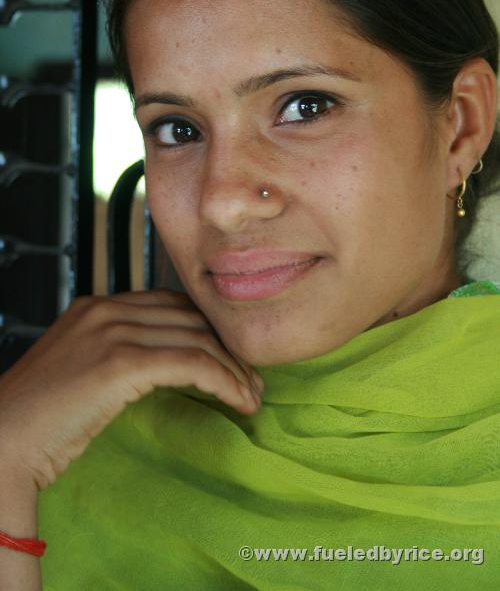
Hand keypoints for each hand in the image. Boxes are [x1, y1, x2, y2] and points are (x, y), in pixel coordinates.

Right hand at [0, 289, 262, 490]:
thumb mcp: (83, 368)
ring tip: (253, 396)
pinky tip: (239, 401)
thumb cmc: (41, 417)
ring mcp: (112, 331)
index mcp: (99, 306)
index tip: (232, 359)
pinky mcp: (120, 362)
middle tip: (253, 381)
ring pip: (197, 339)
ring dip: (234, 369)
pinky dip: (223, 381)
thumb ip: (120, 352)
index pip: (173, 305)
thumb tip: (169, 363)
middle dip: (228, 349)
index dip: (209, 330)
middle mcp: (108, 309)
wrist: (2, 440)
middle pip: (191, 318)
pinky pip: (191, 363)